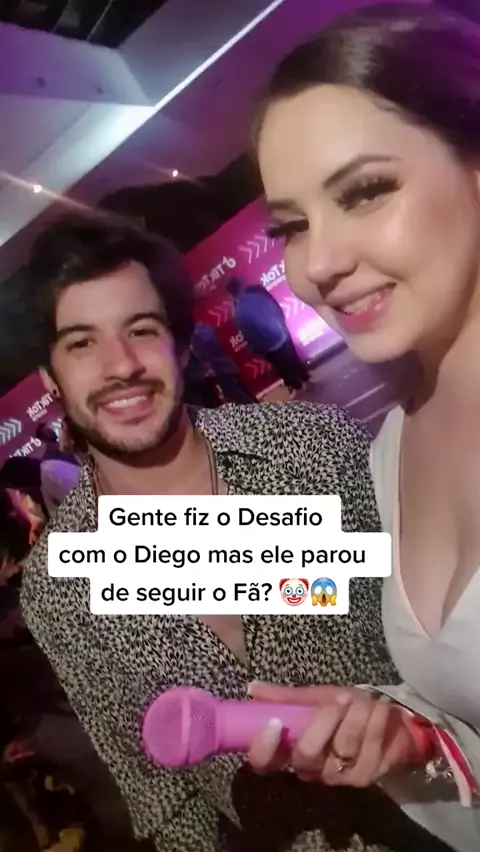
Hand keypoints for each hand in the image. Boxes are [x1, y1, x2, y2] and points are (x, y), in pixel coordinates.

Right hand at [247, 682, 418, 786]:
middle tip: (338, 699)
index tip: (274, 722)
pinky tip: (379, 708)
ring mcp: (338, 776)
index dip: (263, 748)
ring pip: (342, 746)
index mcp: (290, 752)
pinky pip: (368, 746)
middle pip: (306, 755)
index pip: (264, 763)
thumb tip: (252, 688)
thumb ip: (285, 697)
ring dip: (355, 715)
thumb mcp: (313, 699)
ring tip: (361, 699)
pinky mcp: (366, 776)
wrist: (383, 723)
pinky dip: (374, 721)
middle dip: (324, 721)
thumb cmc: (341, 711)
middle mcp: (311, 771)